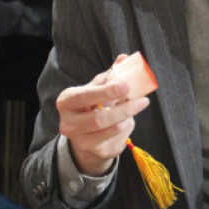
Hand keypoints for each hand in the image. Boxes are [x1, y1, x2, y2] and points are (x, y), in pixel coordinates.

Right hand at [56, 54, 150, 175]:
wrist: (86, 135)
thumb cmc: (92, 105)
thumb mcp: (98, 88)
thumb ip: (111, 74)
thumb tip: (124, 57)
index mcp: (66, 101)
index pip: (84, 96)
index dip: (105, 91)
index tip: (126, 86)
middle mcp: (68, 123)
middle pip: (98, 119)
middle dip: (123, 109)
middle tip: (142, 100)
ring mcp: (79, 140)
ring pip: (109, 130)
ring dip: (128, 117)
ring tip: (137, 107)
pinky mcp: (94, 151)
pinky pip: (115, 139)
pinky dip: (126, 128)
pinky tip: (128, 120)